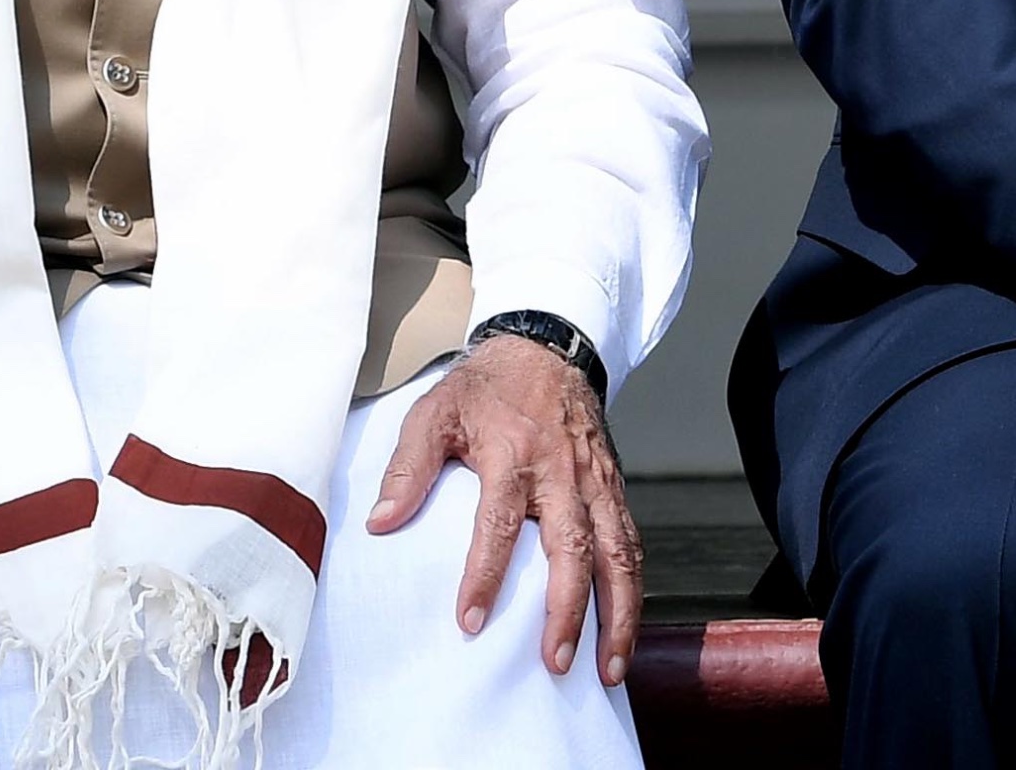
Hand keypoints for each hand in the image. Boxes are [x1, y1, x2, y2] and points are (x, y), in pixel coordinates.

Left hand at [365, 335, 642, 683]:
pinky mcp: (614, 486)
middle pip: (572, 546)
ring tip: (607, 668)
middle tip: (554, 662)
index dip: (485, 574)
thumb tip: (382, 523)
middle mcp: (561, 470)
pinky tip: (625, 631)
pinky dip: (633, 590)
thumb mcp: (435, 411)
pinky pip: (631, 541)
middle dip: (567, 609)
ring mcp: (595, 480)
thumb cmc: (484, 387)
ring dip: (617, 612)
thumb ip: (408, 467)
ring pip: (617, 551)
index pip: (500, 522)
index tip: (469, 623)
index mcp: (513, 452)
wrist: (547, 346)